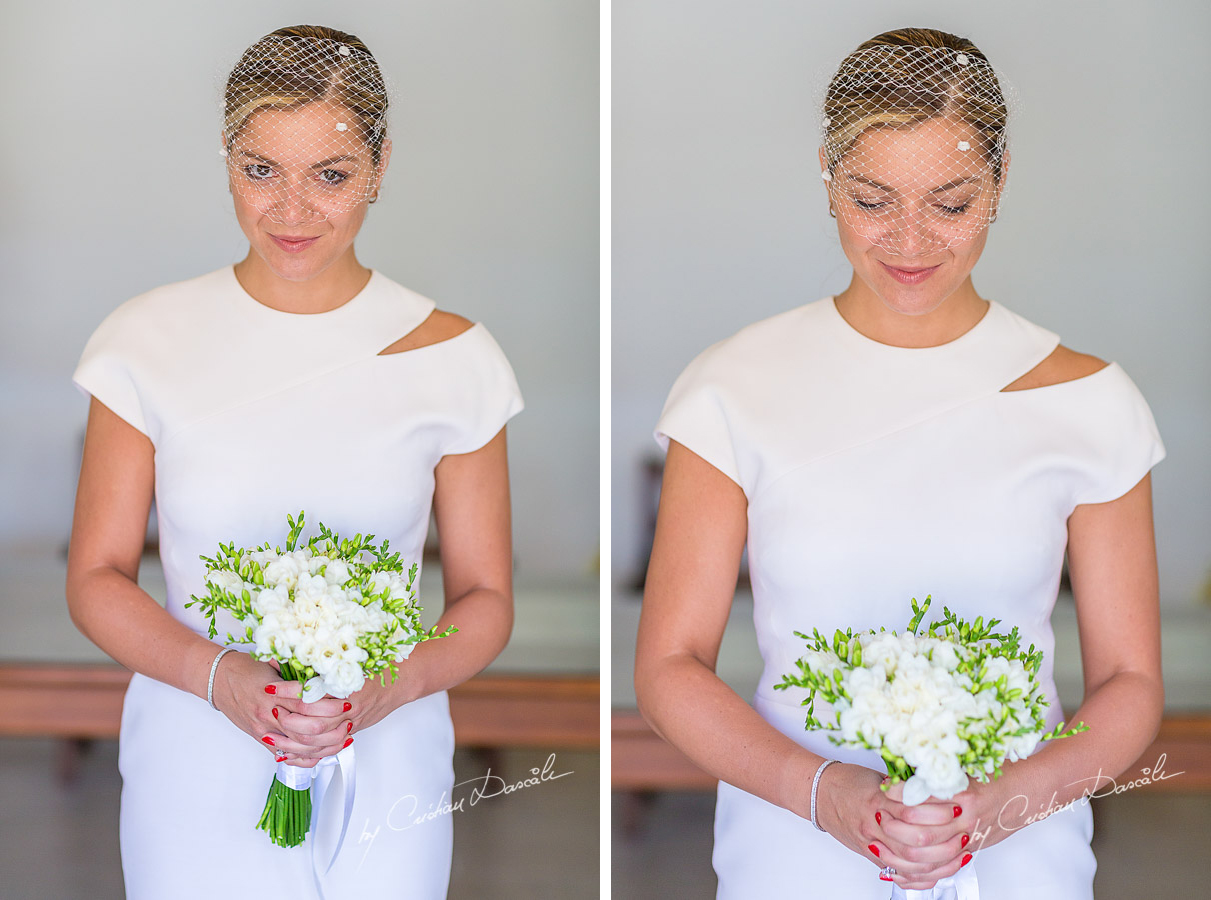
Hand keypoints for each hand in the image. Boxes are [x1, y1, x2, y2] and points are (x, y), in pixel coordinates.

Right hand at [211, 653, 348, 767]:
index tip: (347, 698)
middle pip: (307, 728)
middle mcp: (269, 714)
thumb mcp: (273, 665)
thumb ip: (298, 674)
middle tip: (350, 718)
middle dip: (332, 725)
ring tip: (344, 735)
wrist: (219, 680)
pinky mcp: (261, 740)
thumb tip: (327, 674)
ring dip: (325, 743)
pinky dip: (306, 757)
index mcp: (273, 693)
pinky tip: (323, 752)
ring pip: (299, 746)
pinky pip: (286, 755)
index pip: (307, 702)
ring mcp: (264, 730)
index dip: (330, 702)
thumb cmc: (247, 670)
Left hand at [256, 670, 409, 767]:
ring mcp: (350, 722)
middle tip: (273, 711)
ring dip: (291, 741)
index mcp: (345, 685)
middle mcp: (347, 707)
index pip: (310, 692)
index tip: (270, 688)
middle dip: (288, 720)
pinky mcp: (351, 732)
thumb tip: (288, 658)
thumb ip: (322, 662)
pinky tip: (289, 754)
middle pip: (312, 722)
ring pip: (317, 740)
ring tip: (272, 736)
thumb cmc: (378, 665)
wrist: (402, 679)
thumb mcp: (350, 658)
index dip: (287, 691)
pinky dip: (306, 754)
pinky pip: (326, 750)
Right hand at [814, 764, 969, 890]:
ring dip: (938, 860)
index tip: (957, 804)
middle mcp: (874, 825)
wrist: (819, 793)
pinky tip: (938, 871)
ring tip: (959, 852)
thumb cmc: (848, 781)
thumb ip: (905, 786)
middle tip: (965, 832)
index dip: (938, 809)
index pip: (913, 810)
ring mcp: (871, 843)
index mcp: (877, 801)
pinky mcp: (870, 855)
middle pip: (914, 841)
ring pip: (909, 862)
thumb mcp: (878, 776)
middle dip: (944, 839)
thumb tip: (937, 784)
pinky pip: (899, 873)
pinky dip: (921, 876)